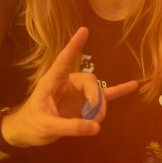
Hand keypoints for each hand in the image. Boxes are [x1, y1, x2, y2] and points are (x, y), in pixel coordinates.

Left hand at [3, 28, 137, 148]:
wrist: (28, 132)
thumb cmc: (31, 124)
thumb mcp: (47, 127)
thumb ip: (70, 127)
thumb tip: (96, 127)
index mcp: (53, 81)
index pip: (64, 60)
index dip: (74, 46)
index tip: (84, 30)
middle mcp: (67, 83)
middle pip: (90, 82)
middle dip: (96, 100)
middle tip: (93, 119)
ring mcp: (77, 93)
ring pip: (98, 92)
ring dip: (101, 107)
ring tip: (95, 123)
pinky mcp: (83, 104)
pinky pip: (104, 96)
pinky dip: (118, 91)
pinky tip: (133, 85)